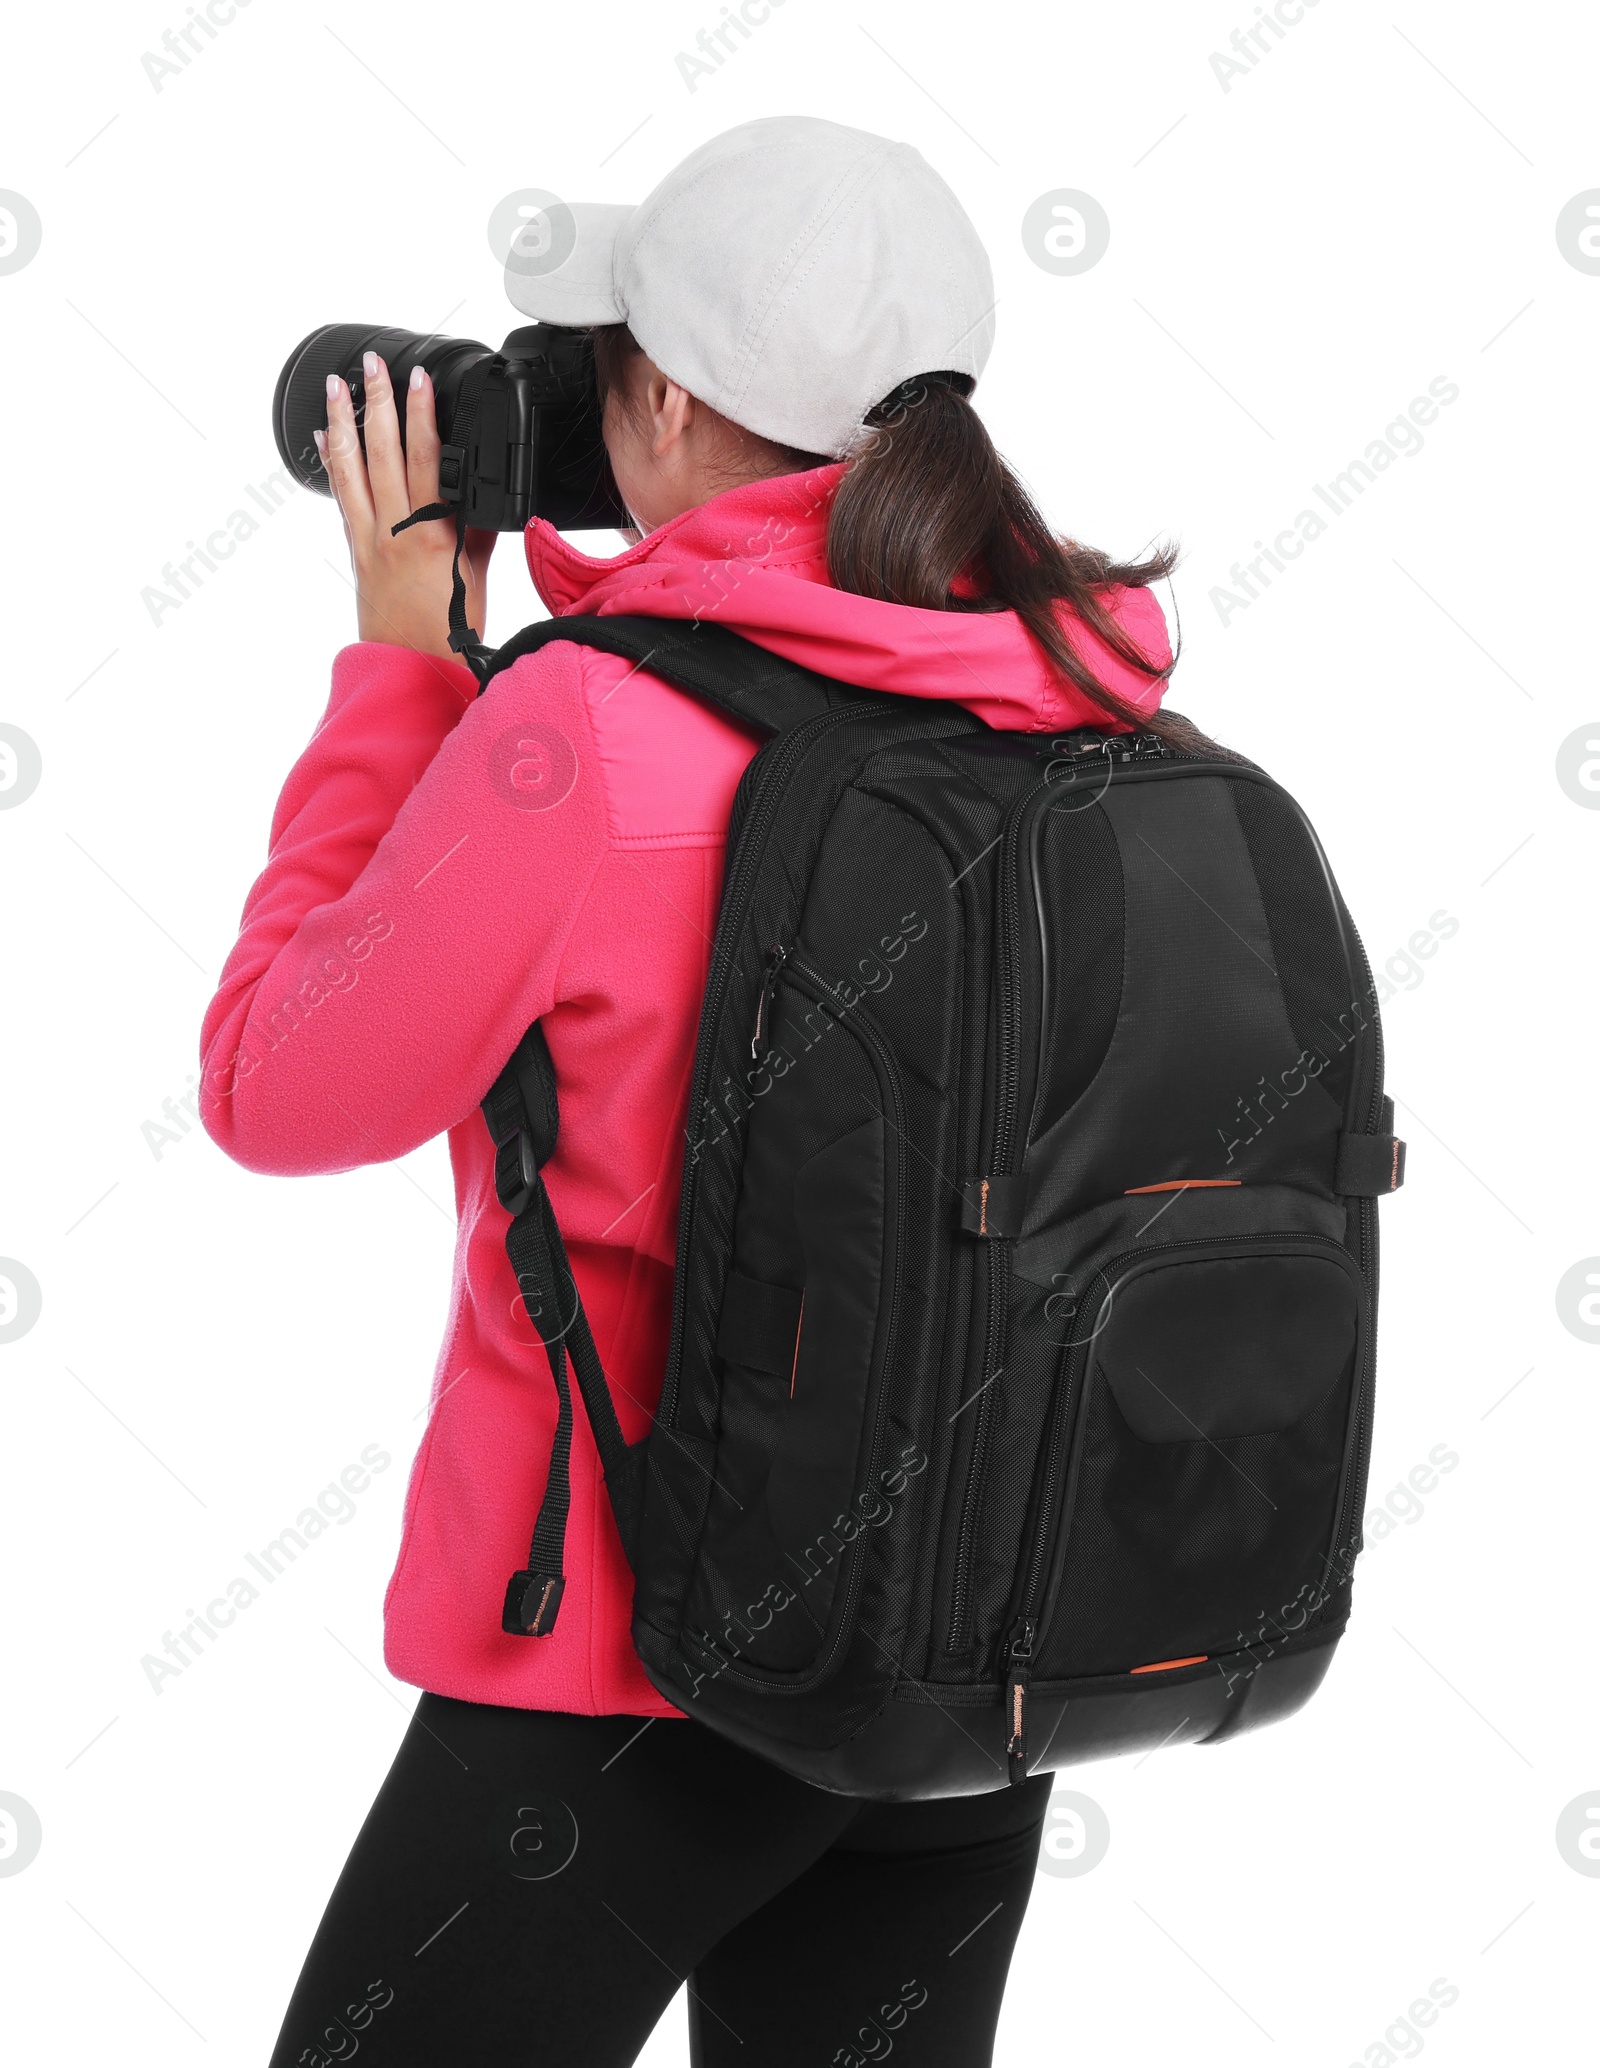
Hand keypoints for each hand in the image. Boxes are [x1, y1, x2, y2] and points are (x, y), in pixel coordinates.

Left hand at [316, 352, 494, 660]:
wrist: (412, 668)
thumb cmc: (449, 632)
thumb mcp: (477, 576)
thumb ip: (476, 530)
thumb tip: (484, 494)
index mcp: (433, 535)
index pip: (427, 460)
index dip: (422, 415)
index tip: (419, 378)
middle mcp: (395, 531)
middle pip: (383, 453)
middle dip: (378, 404)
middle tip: (371, 365)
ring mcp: (370, 539)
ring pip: (352, 469)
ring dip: (343, 424)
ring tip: (338, 387)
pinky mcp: (357, 551)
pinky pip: (341, 497)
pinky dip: (332, 464)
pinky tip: (324, 440)